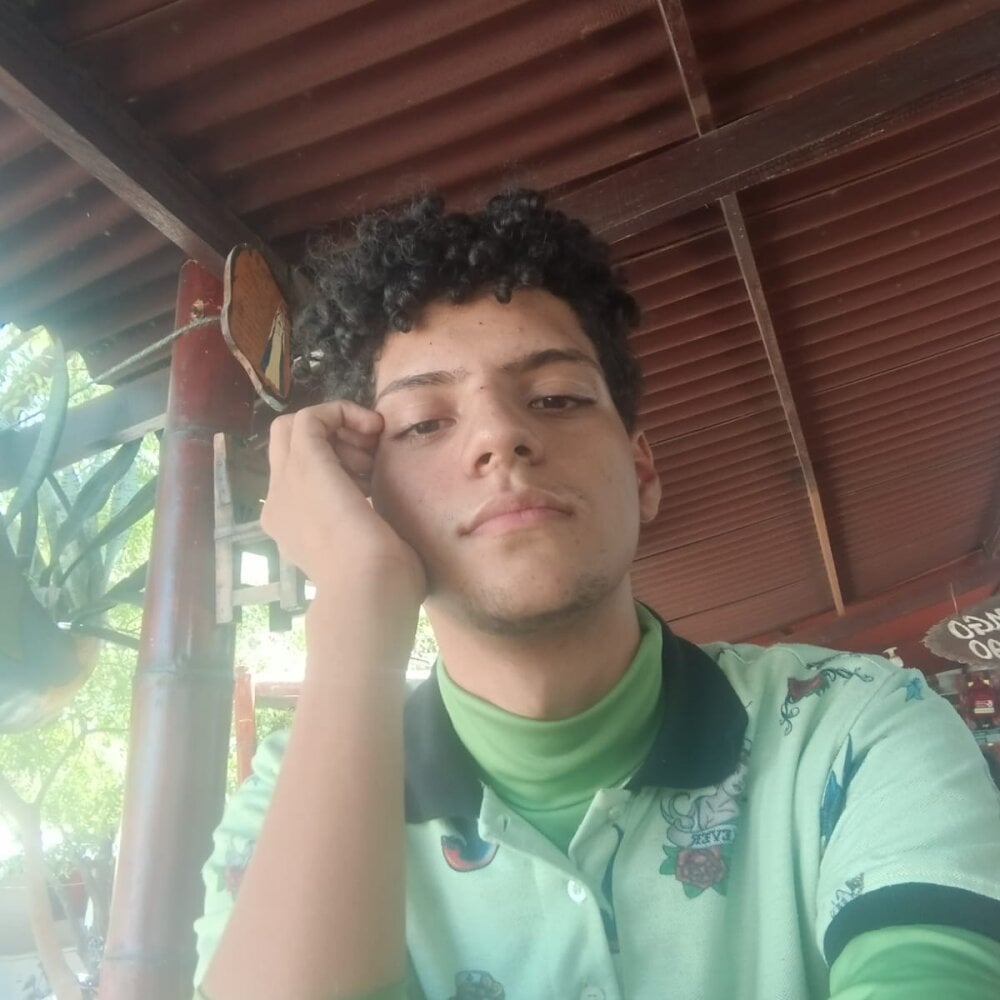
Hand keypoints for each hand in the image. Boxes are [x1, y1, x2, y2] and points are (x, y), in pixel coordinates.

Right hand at [261, 401, 425, 603]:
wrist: (370, 594)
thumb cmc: (381, 589)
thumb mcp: (367, 552)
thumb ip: (362, 530)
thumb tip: (377, 516)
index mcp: (292, 527)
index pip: (302, 474)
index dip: (338, 461)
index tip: (373, 471)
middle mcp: (280, 504)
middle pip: (288, 446)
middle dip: (332, 439)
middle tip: (369, 455)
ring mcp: (286, 485)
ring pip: (294, 429)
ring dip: (340, 428)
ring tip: (375, 450)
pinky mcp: (305, 467)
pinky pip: (309, 417)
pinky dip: (342, 411)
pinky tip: (373, 428)